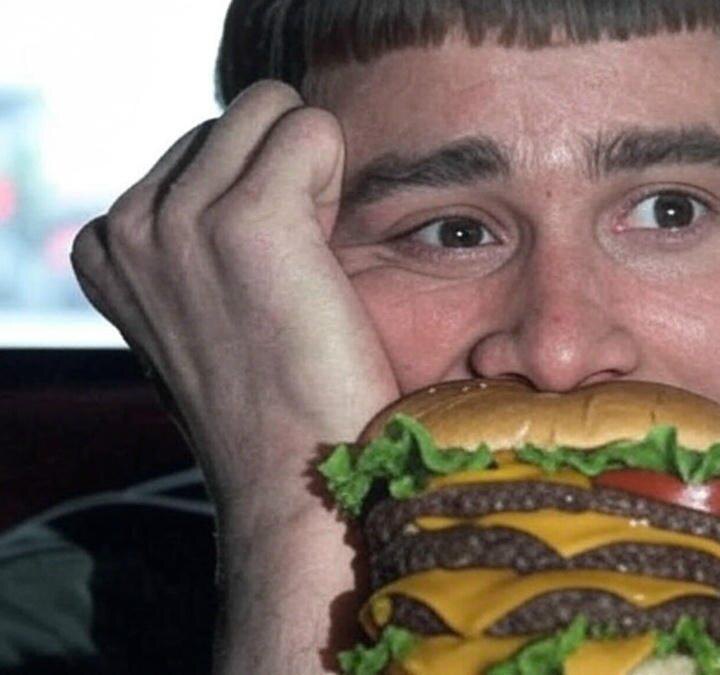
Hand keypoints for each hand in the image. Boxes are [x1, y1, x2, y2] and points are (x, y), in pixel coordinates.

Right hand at [70, 81, 398, 671]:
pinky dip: (336, 178)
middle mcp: (130, 226)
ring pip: (274, 110)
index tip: (265, 280)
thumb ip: (195, 243)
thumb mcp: (203, 312)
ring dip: (310, 171)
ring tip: (309, 261)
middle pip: (237, 118)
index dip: (256, 195)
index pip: (201, 148)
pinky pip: (312, 130)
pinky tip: (326, 256)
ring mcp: (181, 220)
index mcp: (108, 246)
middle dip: (282, 170)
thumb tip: (244, 179)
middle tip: (297, 265)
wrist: (300, 480)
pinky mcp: (249, 221)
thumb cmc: (277, 400)